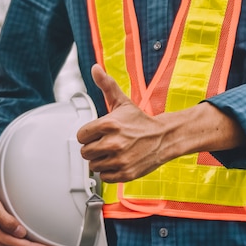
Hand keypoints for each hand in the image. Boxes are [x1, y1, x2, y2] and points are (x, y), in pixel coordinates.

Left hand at [77, 64, 166, 181]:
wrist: (165, 137)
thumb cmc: (140, 121)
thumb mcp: (122, 102)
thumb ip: (106, 85)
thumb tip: (95, 68)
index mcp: (108, 124)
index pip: (81, 136)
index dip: (87, 135)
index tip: (96, 134)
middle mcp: (113, 143)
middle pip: (85, 152)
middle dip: (93, 148)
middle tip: (105, 143)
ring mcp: (120, 159)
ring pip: (93, 166)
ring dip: (100, 160)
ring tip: (112, 152)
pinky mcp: (126, 173)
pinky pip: (104, 176)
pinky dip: (109, 171)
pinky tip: (118, 162)